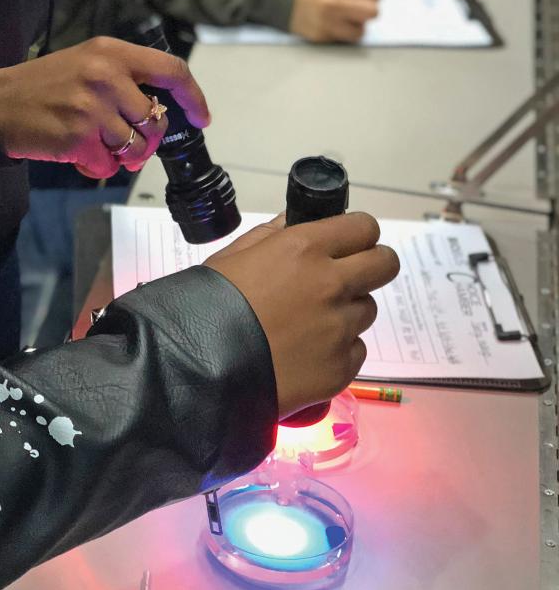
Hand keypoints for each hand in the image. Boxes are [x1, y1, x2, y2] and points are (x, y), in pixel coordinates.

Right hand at [0, 38, 209, 179]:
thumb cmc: (43, 85)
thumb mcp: (86, 62)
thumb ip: (123, 78)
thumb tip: (159, 112)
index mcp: (112, 52)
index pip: (171, 69)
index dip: (194, 96)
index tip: (201, 117)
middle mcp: (106, 75)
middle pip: (156, 119)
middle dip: (148, 140)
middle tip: (127, 142)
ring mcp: (93, 107)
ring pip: (137, 147)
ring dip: (123, 156)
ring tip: (100, 147)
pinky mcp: (79, 137)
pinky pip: (108, 164)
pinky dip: (98, 167)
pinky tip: (80, 156)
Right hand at [206, 212, 399, 418]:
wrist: (204, 366)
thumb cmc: (212, 302)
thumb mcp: (235, 255)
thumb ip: (272, 235)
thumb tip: (294, 223)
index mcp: (306, 248)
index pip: (364, 227)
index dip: (357, 233)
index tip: (347, 242)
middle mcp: (332, 284)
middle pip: (385, 263)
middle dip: (373, 263)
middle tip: (349, 275)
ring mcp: (341, 328)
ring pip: (367, 308)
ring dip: (347, 310)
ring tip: (310, 322)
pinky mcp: (342, 367)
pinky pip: (355, 349)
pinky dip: (338, 349)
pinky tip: (307, 352)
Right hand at [288, 0, 379, 42]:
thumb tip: (375, 3)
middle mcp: (335, 4)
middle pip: (373, 13)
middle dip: (369, 13)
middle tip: (360, 11)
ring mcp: (328, 22)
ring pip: (360, 32)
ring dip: (355, 27)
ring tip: (344, 20)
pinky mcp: (322, 37)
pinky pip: (343, 39)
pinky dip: (340, 33)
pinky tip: (330, 24)